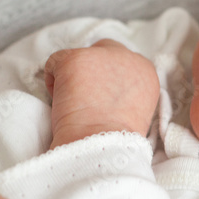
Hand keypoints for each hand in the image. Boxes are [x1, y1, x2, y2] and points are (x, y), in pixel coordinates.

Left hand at [44, 40, 159, 148]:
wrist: (101, 146)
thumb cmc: (115, 139)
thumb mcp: (135, 111)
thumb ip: (126, 93)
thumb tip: (102, 90)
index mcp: (146, 72)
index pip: (123, 63)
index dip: (108, 79)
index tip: (101, 98)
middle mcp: (128, 57)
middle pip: (103, 51)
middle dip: (91, 71)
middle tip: (85, 99)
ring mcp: (100, 56)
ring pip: (78, 60)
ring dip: (73, 80)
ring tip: (75, 107)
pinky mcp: (75, 58)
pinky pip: (54, 64)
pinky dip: (52, 83)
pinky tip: (60, 104)